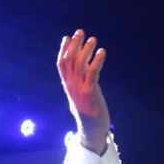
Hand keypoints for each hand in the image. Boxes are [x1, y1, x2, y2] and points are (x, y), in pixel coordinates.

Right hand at [57, 29, 109, 154]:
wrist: (92, 131)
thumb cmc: (89, 113)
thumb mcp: (81, 96)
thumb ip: (79, 83)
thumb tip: (79, 72)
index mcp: (68, 86)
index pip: (61, 64)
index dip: (63, 49)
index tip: (68, 37)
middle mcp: (71, 86)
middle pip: (69, 60)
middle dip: (74, 45)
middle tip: (81, 32)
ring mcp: (79, 89)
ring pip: (79, 64)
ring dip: (86, 50)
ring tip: (93, 39)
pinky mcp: (90, 93)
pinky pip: (92, 73)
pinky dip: (97, 61)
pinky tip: (102, 52)